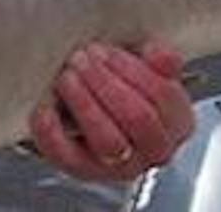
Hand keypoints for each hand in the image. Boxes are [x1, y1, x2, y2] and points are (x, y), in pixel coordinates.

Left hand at [27, 40, 192, 182]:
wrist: (90, 111)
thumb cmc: (122, 86)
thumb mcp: (145, 66)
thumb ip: (161, 60)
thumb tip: (161, 56)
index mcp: (177, 120)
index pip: (163, 96)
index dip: (132, 70)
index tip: (106, 51)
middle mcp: (155, 149)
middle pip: (138, 118)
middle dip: (106, 83)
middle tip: (82, 59)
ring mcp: (121, 164)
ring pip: (109, 141)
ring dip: (85, 104)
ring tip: (67, 77)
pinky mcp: (85, 170)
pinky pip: (68, 157)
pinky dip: (52, 134)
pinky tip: (43, 112)